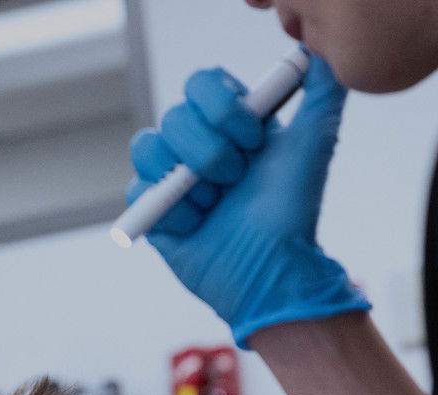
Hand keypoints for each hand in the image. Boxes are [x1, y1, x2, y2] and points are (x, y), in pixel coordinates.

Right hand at [126, 55, 369, 347]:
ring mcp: (168, 176)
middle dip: (210, 153)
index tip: (252, 138)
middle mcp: (195, 144)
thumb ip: (321, 95)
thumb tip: (316, 59)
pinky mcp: (149, 209)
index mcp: (228, 123)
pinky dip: (172, 210)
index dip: (222, 108)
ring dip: (189, 181)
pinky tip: (197, 225)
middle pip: (175, 116)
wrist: (268, 268)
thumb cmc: (291, 211)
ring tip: (214, 204)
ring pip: (148, 147)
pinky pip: (139, 190)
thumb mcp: (313, 144)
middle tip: (235, 180)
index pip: (202, 84)